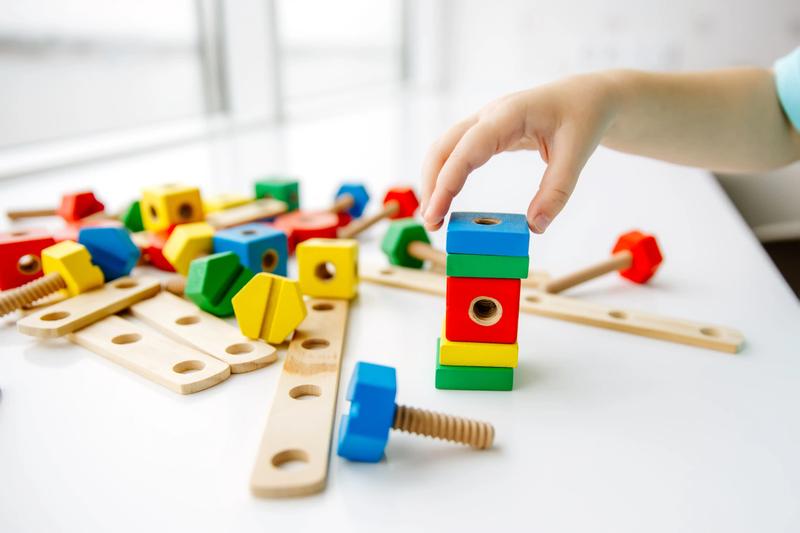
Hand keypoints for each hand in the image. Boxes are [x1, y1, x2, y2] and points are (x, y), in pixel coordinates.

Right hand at [420, 73, 618, 232]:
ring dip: (434, 181)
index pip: (467, 149)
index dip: (447, 182)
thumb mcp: (578, 153)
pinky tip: (446, 199)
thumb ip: (557, 191)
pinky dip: (446, 176)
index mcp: (509, 114)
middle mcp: (489, 115)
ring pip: (444, 149)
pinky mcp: (487, 133)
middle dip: (431, 185)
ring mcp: (485, 122)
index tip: (436, 214)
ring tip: (436, 218)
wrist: (587, 96)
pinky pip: (457, 153)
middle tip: (432, 223)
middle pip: (443, 147)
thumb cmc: (583, 117)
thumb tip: (535, 227)